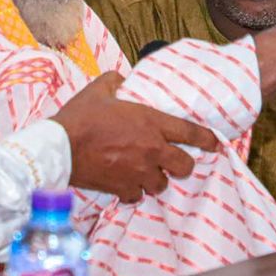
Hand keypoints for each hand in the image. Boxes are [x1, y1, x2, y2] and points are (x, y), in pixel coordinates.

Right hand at [49, 71, 219, 202]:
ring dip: (157, 180)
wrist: (59, 148)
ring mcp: (138, 172)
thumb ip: (115, 81)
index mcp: (150, 122)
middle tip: (174, 162)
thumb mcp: (99, 89)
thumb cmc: (80, 117)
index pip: (190, 132)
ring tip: (146, 174)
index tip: (216, 144)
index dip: (208, 140)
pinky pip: (137, 196)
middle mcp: (151, 150)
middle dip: (183, 165)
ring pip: (161, 185)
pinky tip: (126, 186)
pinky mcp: (122, 188)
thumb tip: (121, 79)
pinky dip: (134, 192)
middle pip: (184, 166)